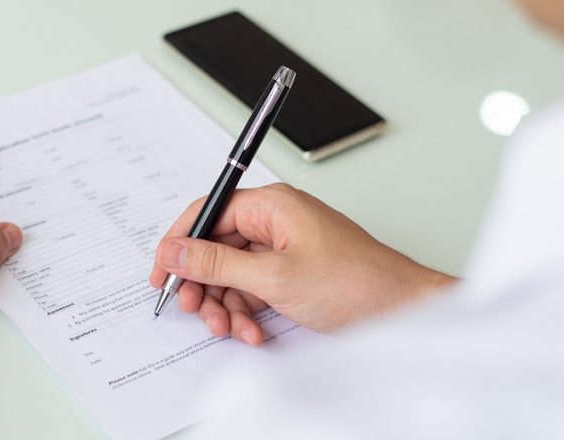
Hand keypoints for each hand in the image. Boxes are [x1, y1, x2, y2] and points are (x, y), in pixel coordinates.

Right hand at [149, 183, 453, 344]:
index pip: (208, 212)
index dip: (179, 242)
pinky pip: (252, 288)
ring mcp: (282, 248)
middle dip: (203, 283)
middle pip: (216, 247)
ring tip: (229, 328)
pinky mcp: (290, 273)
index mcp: (271, 205)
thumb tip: (176, 249)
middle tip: (194, 308)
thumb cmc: (354, 281)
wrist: (400, 309)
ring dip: (225, 305)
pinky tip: (253, 331)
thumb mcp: (273, 276)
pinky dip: (246, 312)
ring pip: (232, 273)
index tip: (163, 272)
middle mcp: (274, 222)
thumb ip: (217, 262)